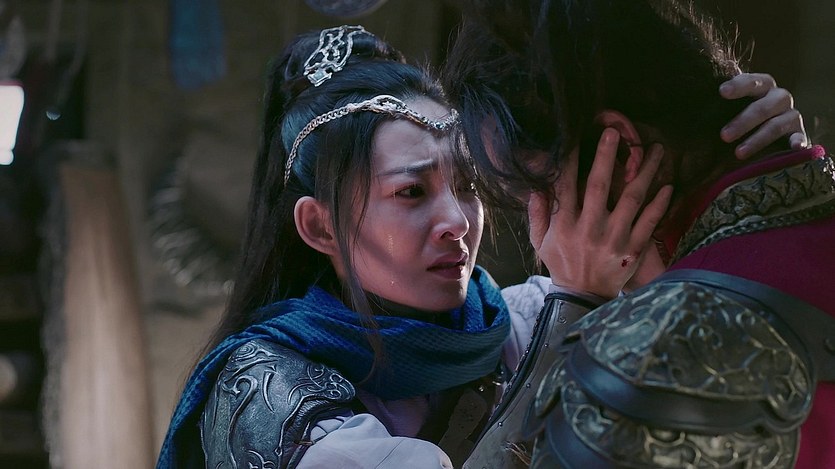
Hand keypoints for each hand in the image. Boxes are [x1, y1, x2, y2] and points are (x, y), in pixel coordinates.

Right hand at [528, 128, 672, 298]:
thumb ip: (537, 213)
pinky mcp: (634, 251)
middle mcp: (589, 229)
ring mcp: (614, 239)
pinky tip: (668, 185)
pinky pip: (649, 222)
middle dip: (605, 157)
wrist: (582, 298)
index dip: (571, 160)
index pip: (566, 186)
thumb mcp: (540, 241)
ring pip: (632, 198)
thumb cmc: (561, 264)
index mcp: (564, 225)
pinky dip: (660, 204)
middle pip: (598, 186)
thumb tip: (536, 186)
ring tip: (656, 150)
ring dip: (645, 172)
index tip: (576, 138)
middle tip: (613, 132)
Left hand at [719, 72, 807, 158]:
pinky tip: (793, 147)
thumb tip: (680, 104)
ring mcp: (791, 116)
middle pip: (765, 105)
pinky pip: (799, 137)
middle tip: (723, 136)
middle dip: (744, 120)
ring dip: (758, 138)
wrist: (767, 139)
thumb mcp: (725, 111)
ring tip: (738, 153)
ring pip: (778, 124)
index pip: (752, 81)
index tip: (721, 92)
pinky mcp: (798, 134)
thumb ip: (713, 105)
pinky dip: (797, 141)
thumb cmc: (737, 121)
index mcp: (760, 87)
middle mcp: (778, 98)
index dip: (738, 86)